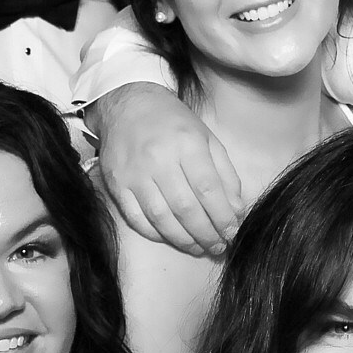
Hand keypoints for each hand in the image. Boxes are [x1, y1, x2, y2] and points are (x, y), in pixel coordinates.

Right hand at [86, 83, 243, 256]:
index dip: (222, 217)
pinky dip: (156, 234)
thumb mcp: (208, 139)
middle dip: (206, 234)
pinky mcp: (116, 184)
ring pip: (162, 218)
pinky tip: (171, 238)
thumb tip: (236, 211)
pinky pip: (137, 218)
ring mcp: (135, 174)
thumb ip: (226, 175)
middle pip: (186, 209)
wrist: (128, 104)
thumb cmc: (174, 123)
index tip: (232, 233)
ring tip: (199, 248)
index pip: (208, 190)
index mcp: (188, 144)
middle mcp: (160, 159)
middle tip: (218, 247)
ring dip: (184, 240)